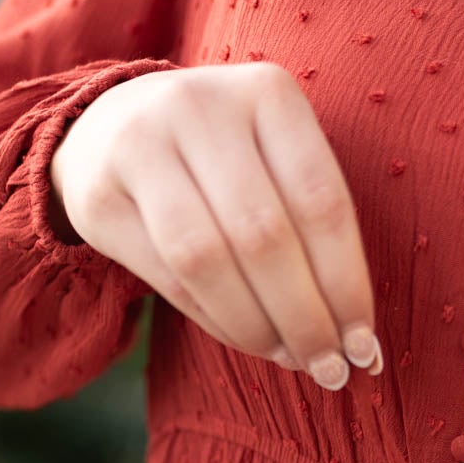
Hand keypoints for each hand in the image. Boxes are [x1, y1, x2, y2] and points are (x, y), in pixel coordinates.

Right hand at [48, 62, 381, 388]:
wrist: (111, 124)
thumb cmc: (228, 158)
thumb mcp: (278, 158)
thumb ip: (314, 228)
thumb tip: (355, 342)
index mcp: (267, 91)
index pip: (320, 201)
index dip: (346, 283)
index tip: (365, 345)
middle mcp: (199, 107)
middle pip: (264, 235)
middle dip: (305, 318)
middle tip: (332, 370)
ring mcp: (139, 146)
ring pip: (208, 261)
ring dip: (259, 327)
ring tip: (292, 360)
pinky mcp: (98, 198)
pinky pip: (168, 279)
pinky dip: (217, 322)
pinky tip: (248, 340)